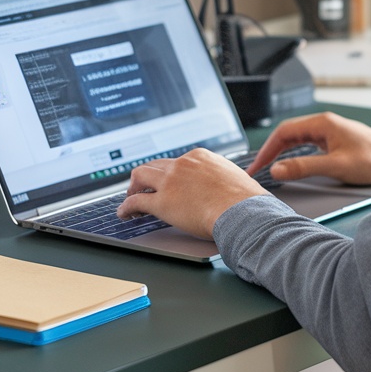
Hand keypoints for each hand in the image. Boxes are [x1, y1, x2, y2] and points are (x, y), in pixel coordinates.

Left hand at [116, 148, 268, 238]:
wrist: (242, 211)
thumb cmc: (245, 200)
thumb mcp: (234, 178)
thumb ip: (222, 179)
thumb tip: (224, 189)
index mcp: (199, 157)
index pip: (177, 162)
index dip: (169, 173)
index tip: (167, 181)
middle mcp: (182, 164)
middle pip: (155, 165)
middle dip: (147, 177)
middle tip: (143, 187)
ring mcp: (170, 182)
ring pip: (140, 176)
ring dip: (133, 187)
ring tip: (131, 198)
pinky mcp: (162, 203)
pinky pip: (135, 202)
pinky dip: (126, 208)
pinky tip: (125, 214)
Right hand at [246, 112, 370, 185]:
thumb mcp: (336, 166)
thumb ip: (304, 167)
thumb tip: (277, 169)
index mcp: (322, 124)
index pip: (284, 132)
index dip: (267, 150)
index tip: (257, 166)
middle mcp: (324, 124)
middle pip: (287, 133)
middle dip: (270, 150)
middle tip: (257, 169)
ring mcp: (329, 131)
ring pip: (297, 138)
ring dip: (281, 152)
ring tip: (268, 166)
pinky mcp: (334, 141)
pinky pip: (307, 144)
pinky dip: (294, 153)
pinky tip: (290, 162)